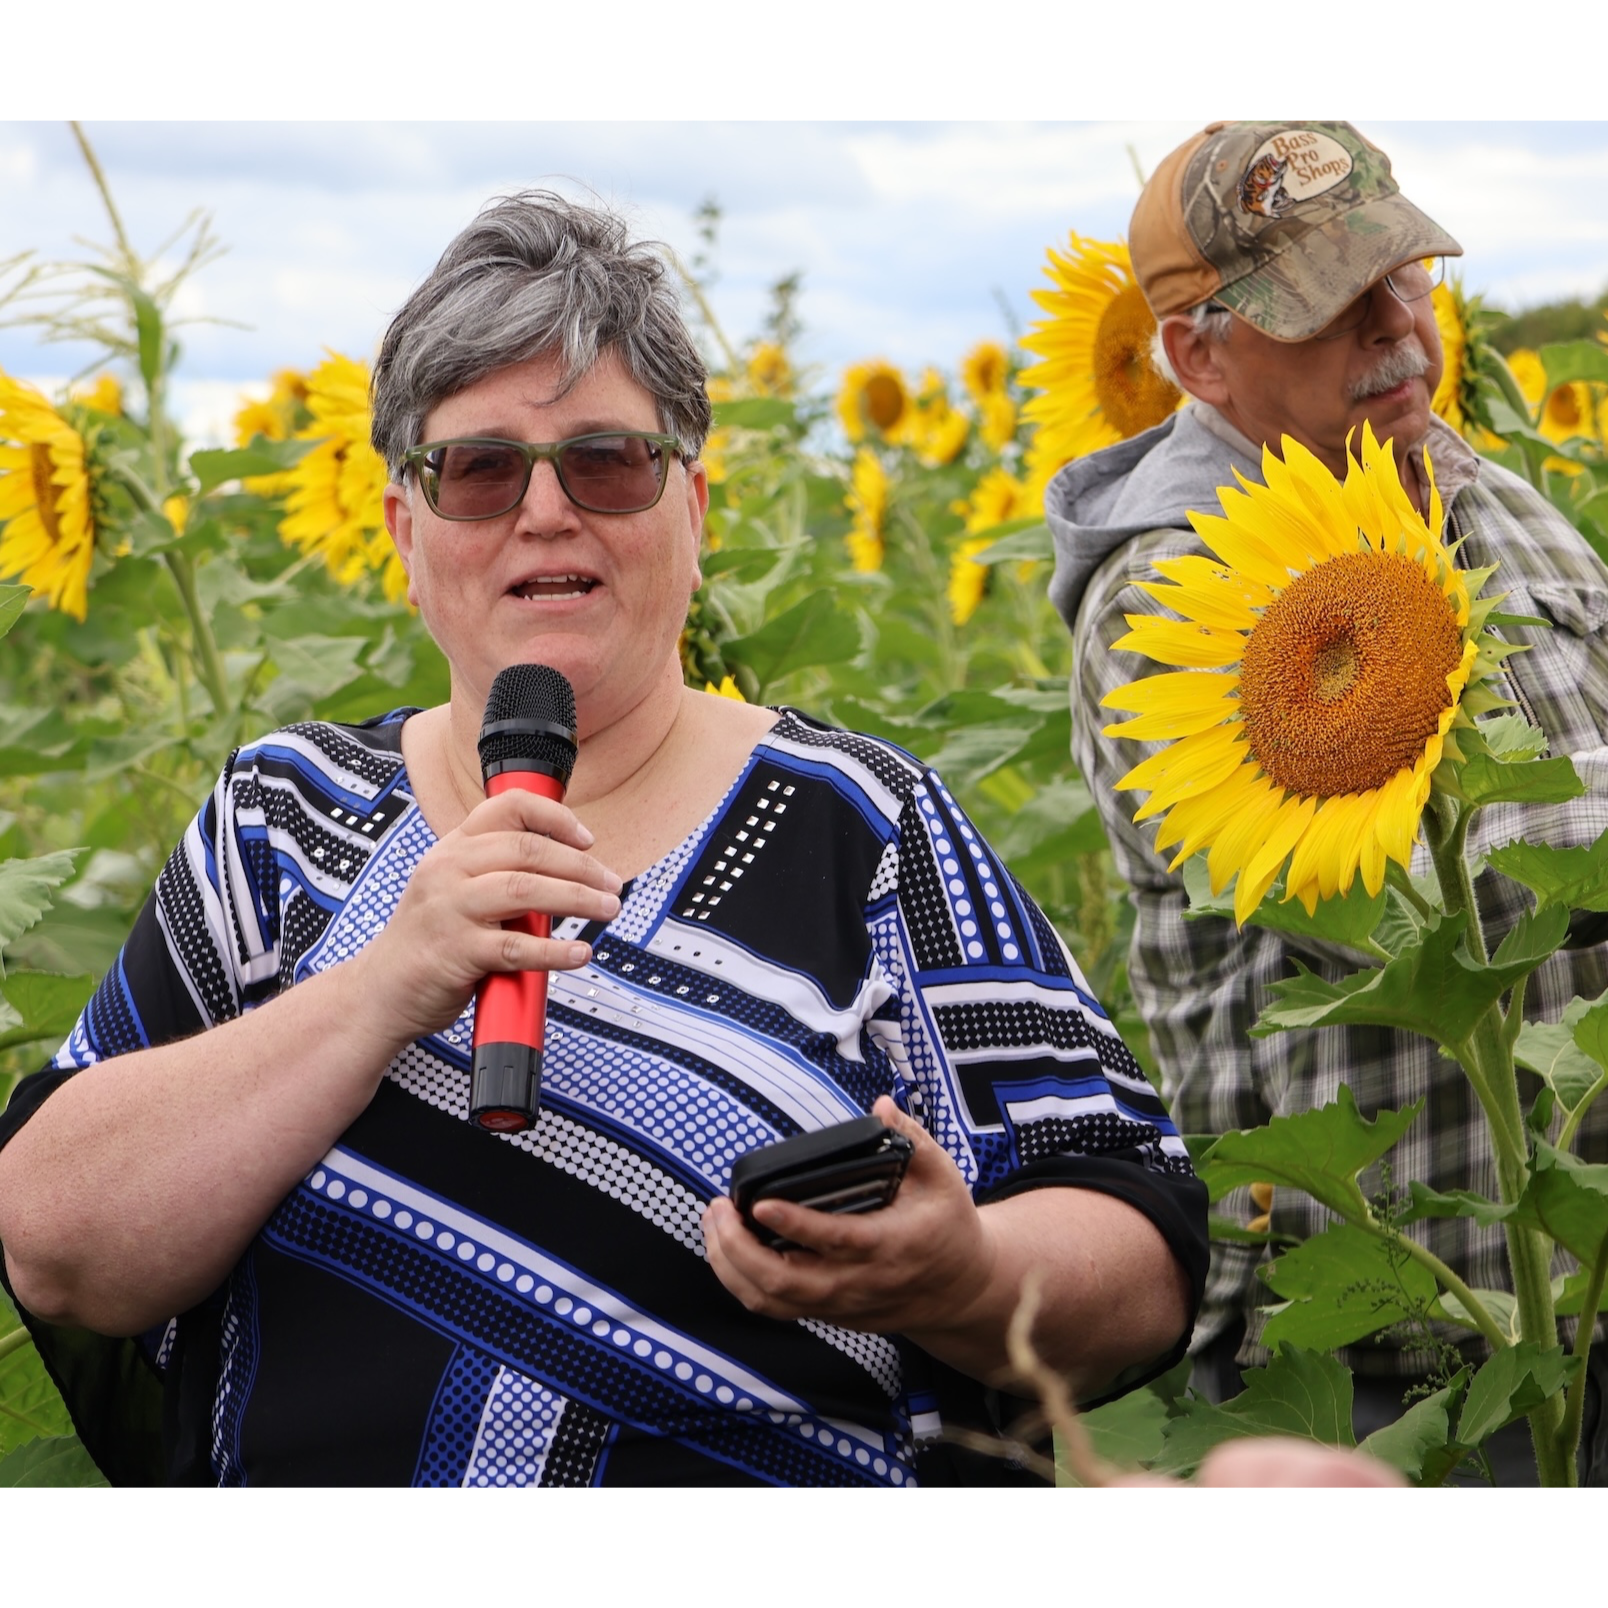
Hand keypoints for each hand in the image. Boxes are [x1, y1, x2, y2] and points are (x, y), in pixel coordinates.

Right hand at [353, 787, 621, 1045]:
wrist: (382, 990)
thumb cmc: (431, 939)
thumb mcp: (457, 889)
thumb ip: (502, 874)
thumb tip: (573, 873)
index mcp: (454, 848)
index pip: (509, 808)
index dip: (556, 817)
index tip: (587, 840)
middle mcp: (449, 869)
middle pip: (529, 850)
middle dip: (581, 866)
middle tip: (611, 885)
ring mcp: (450, 909)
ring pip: (527, 890)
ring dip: (578, 898)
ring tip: (607, 909)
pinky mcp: (456, 952)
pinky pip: (516, 948)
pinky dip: (555, 952)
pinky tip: (579, 954)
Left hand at [702, 1096, 995, 1337]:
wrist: (960, 1290)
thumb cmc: (947, 1226)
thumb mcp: (943, 1177)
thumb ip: (913, 1138)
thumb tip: (880, 1107)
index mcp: (887, 1245)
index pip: (835, 1241)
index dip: (795, 1225)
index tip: (761, 1203)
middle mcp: (857, 1282)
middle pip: (784, 1281)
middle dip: (739, 1248)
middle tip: (719, 1207)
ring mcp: (838, 1304)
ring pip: (770, 1300)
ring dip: (730, 1265)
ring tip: (713, 1222)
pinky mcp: (826, 1313)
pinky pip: (774, 1307)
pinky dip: (740, 1280)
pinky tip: (726, 1247)